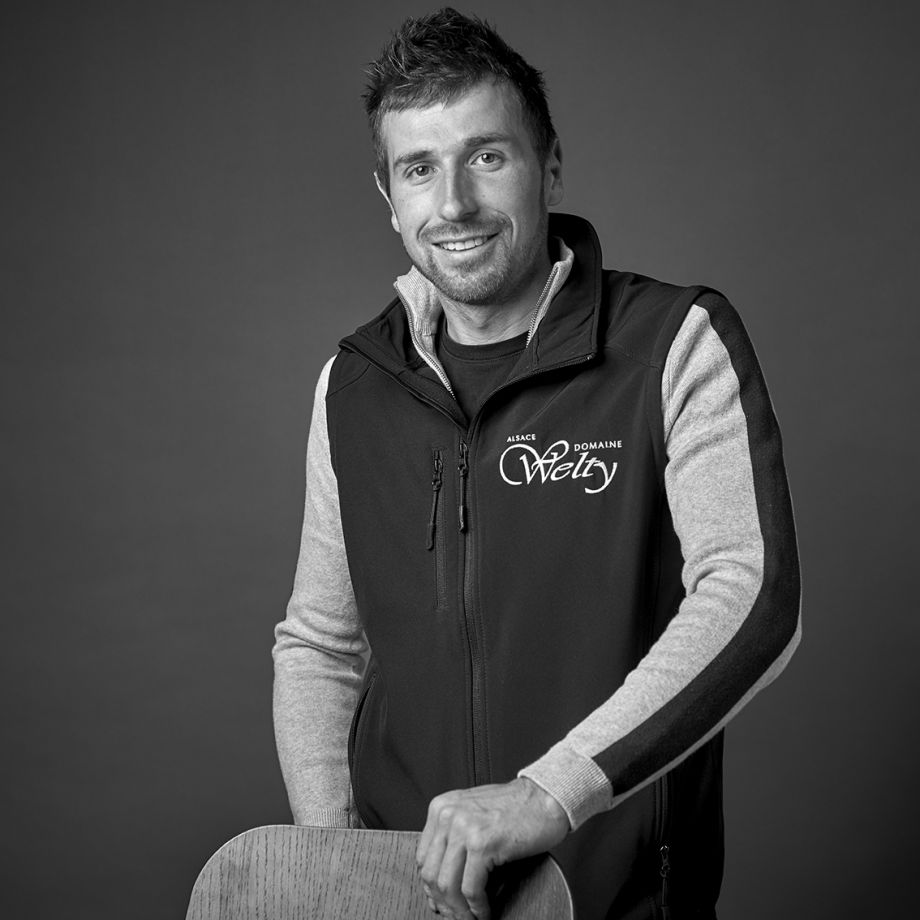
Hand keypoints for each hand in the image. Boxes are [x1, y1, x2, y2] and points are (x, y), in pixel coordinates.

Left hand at [415, 777, 568, 918]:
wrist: (545, 798)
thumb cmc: (515, 807)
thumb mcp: (472, 812)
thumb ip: (453, 834)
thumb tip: (442, 874)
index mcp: (441, 807)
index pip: (423, 858)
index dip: (431, 887)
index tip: (440, 902)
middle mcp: (448, 815)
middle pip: (431, 874)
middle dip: (443, 903)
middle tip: (456, 916)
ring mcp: (464, 828)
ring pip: (447, 885)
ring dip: (458, 910)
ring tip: (470, 918)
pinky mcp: (482, 844)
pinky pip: (471, 889)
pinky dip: (477, 907)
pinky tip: (484, 912)